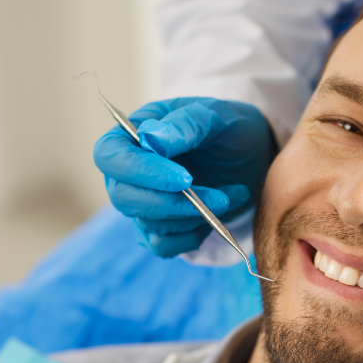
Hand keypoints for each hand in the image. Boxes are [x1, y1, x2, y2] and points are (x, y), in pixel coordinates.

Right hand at [94, 97, 275, 257]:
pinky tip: (217, 216)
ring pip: (148, 224)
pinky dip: (193, 236)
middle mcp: (129, 171)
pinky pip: (163, 246)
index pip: (110, 156)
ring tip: (231, 195)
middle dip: (171, 203)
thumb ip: (186, 123)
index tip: (185, 178)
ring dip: (195, 216)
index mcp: (132, 134)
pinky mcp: (161, 227)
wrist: (252, 156)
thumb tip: (151, 138)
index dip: (141, 171)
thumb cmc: (230, 128)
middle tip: (219, 199)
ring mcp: (143, 202)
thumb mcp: (217, 117)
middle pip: (123, 197)